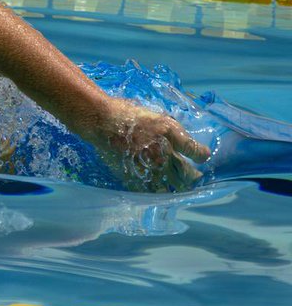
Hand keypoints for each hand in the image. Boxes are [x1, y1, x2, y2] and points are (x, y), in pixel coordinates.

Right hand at [89, 97, 210, 191]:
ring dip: (177, 188)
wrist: (102, 121)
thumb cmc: (127, 113)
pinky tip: (158, 190)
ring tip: (178, 187)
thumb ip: (171, 129)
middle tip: (194, 177)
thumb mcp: (155, 115)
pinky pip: (151, 190)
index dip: (201, 155)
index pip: (196, 151)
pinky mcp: (135, 175)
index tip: (202, 157)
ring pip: (171, 186)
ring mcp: (149, 167)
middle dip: (193, 177)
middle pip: (187, 173)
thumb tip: (181, 139)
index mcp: (172, 136)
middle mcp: (164, 154)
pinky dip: (157, 192)